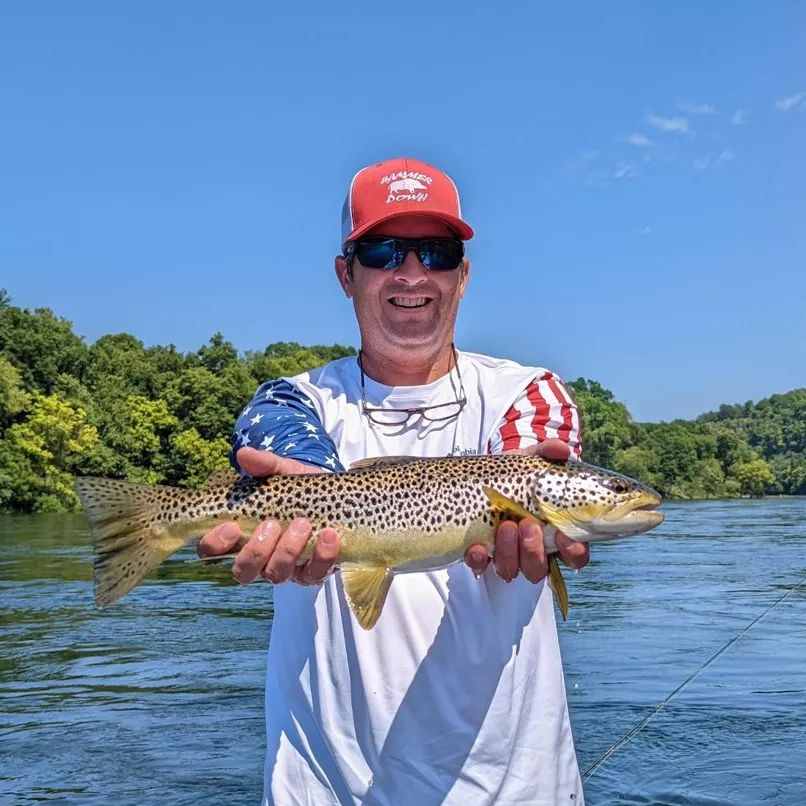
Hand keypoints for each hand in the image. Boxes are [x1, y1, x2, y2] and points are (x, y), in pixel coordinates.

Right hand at [197, 447, 340, 585]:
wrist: (335, 495)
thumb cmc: (297, 487)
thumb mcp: (282, 472)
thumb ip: (265, 464)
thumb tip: (243, 454)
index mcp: (240, 535)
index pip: (213, 550)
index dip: (216, 543)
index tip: (231, 526)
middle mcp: (259, 558)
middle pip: (243, 571)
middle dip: (256, 549)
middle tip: (271, 524)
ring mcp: (286, 567)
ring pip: (276, 574)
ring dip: (288, 550)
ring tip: (303, 523)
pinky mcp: (313, 571)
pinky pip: (314, 573)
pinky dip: (322, 555)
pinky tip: (329, 535)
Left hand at [464, 439, 589, 579]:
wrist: (482, 476)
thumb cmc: (517, 474)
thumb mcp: (532, 461)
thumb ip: (548, 453)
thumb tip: (561, 449)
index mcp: (555, 533)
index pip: (575, 555)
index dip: (573, 552)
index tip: (564, 536)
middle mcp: (532, 550)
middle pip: (539, 568)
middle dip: (534, 550)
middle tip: (528, 524)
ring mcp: (505, 555)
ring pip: (512, 570)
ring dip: (510, 552)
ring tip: (506, 525)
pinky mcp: (480, 555)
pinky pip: (479, 567)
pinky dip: (479, 560)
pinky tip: (477, 547)